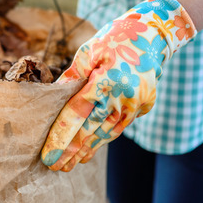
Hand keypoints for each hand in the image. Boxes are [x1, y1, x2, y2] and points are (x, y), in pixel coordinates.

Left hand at [41, 0, 196, 171]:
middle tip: (54, 167)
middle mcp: (122, 98)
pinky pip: (119, 127)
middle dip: (71, 151)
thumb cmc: (115, 38)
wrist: (154, 35)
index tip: (48, 155)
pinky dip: (104, 139)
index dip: (61, 137)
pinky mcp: (143, 106)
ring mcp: (135, 105)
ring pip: (107, 134)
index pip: (77, 116)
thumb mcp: (89, 50)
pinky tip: (90, 150)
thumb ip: (72, 76)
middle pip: (91, 131)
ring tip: (71, 164)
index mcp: (105, 82)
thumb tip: (54, 97)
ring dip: (88, 150)